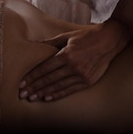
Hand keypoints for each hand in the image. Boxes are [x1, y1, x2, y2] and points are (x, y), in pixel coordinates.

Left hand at [18, 20, 132, 101]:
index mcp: (67, 54)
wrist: (110, 41)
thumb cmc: (87, 36)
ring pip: (58, 86)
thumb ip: (52, 42)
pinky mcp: (88, 81)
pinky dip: (58, 94)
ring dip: (43, 92)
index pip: (44, 68)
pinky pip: (69, 90)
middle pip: (49, 79)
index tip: (22, 83)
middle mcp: (73, 66)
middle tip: (22, 94)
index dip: (32, 76)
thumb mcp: (68, 36)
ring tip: (32, 97)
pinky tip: (48, 97)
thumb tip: (35, 43)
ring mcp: (81, 75)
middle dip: (34, 87)